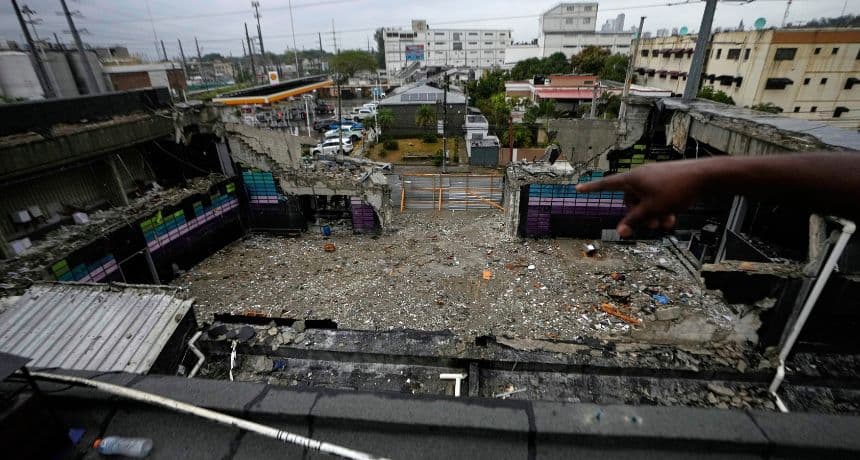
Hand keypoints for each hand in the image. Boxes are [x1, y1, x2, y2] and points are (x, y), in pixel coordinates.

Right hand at [576, 161, 706, 237]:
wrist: (704, 176)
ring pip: (645, 202)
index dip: (591, 188)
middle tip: (652, 224)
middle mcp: (641, 176)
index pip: (606, 184)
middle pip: (630, 200)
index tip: (578, 189)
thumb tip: (619, 232)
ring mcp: (654, 178)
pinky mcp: (666, 181)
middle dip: (639, 215)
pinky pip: (656, 198)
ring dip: (653, 215)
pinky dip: (661, 208)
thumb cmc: (676, 189)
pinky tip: (673, 216)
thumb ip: (634, 221)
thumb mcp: (652, 209)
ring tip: (666, 222)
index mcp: (632, 178)